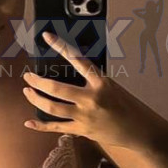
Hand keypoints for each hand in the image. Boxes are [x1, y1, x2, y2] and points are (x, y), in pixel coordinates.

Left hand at [22, 29, 134, 148]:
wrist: (139, 131)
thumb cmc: (126, 105)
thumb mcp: (112, 86)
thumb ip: (92, 80)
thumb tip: (69, 71)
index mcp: (101, 82)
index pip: (77, 59)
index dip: (60, 46)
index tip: (46, 36)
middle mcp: (91, 99)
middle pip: (56, 89)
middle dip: (37, 81)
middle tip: (28, 76)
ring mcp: (85, 116)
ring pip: (52, 108)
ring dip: (35, 98)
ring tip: (27, 91)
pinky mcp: (82, 131)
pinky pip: (56, 127)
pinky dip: (40, 125)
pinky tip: (29, 122)